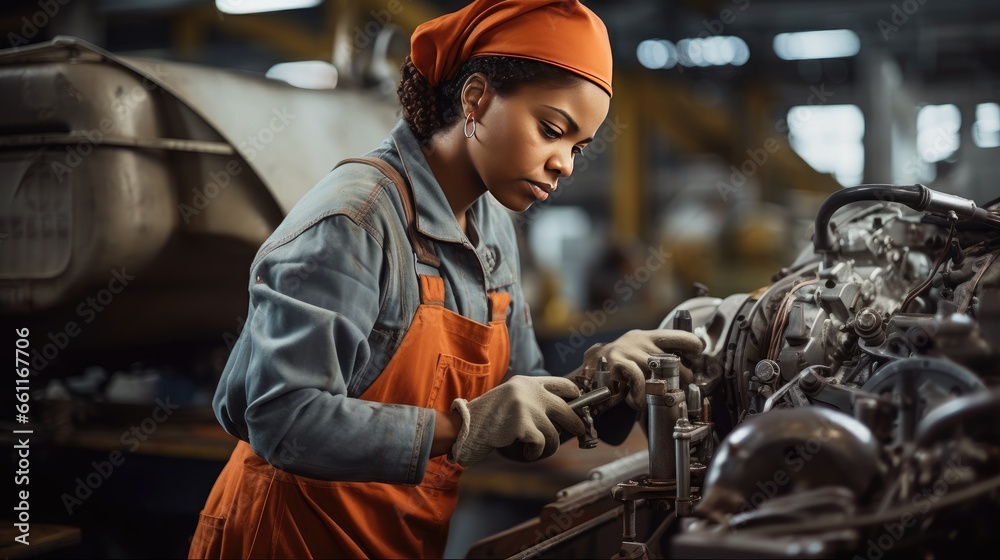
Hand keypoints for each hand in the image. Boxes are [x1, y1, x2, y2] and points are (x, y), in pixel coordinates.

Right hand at [449, 376, 585, 466]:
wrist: (464, 427)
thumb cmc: (486, 418)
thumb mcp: (509, 398)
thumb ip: (531, 400)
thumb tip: (562, 413)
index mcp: (527, 382)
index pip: (562, 384)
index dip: (575, 396)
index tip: (580, 405)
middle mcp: (529, 391)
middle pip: (568, 409)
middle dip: (577, 423)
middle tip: (580, 431)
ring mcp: (526, 407)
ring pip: (555, 434)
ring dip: (548, 447)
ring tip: (534, 449)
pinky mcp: (523, 425)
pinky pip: (542, 444)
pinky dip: (535, 453)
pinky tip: (524, 452)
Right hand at [581, 329, 703, 409]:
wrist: (584, 374)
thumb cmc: (617, 370)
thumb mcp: (639, 359)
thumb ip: (660, 361)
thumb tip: (689, 376)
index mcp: (648, 337)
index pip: (681, 337)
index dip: (694, 348)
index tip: (697, 361)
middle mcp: (639, 340)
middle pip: (675, 362)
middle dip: (681, 382)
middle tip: (677, 392)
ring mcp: (628, 350)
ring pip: (659, 374)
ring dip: (660, 392)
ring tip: (654, 399)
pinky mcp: (617, 363)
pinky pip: (639, 381)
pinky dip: (641, 396)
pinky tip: (637, 402)